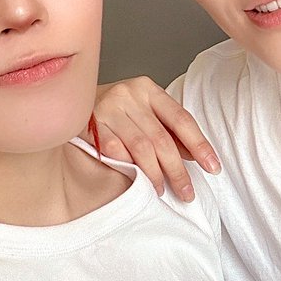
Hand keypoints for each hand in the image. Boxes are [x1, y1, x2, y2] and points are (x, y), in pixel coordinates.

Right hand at [84, 77, 219, 199]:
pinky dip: (128, 166)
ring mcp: (108, 108)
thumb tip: (196, 156)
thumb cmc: (114, 110)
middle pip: (162, 138)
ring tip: (162, 190)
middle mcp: (129, 94)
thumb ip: (169, 130)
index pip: (181, 119)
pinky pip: (114, 150)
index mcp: (148, 89)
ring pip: (140, 147)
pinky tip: (136, 179)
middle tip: (187, 192)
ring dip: (154, 173)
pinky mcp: (89, 124)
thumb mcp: (145, 112)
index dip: (200, 145)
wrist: (67, 98)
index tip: (213, 167)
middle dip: (177, 169)